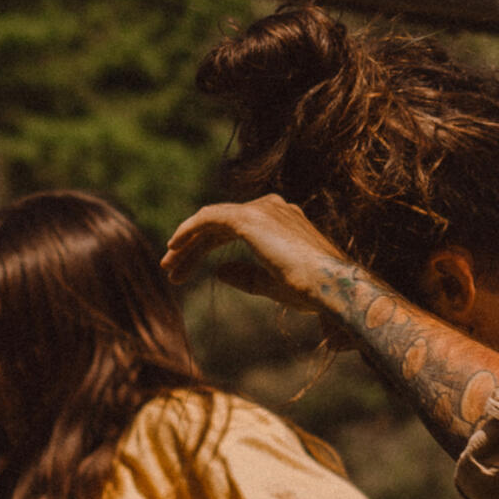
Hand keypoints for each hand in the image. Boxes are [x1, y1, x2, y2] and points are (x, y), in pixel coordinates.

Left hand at [163, 196, 352, 314]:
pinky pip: (210, 217)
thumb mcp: (273, 284)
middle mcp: (272, 208)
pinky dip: (190, 229)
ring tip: (168, 266)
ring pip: (212, 222)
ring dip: (188, 244)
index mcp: (280, 221)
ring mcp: (262, 210)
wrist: (329, 285)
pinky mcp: (251, 218)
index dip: (206, 249)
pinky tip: (174, 245)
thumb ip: (245, 276)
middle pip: (219, 225)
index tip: (185, 272)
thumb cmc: (311, 290)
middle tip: (171, 270)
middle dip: (193, 248)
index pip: (232, 229)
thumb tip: (219, 271)